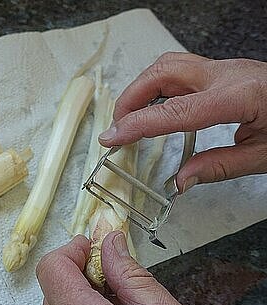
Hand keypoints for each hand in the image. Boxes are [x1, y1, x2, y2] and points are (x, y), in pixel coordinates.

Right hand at [98, 53, 266, 192]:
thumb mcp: (266, 155)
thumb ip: (218, 167)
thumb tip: (180, 181)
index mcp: (239, 96)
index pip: (173, 111)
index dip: (136, 125)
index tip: (111, 137)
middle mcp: (227, 74)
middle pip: (162, 72)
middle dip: (131, 98)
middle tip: (119, 128)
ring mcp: (225, 68)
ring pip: (168, 65)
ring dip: (142, 89)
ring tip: (132, 118)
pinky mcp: (225, 71)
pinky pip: (180, 71)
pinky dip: (158, 88)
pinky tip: (157, 109)